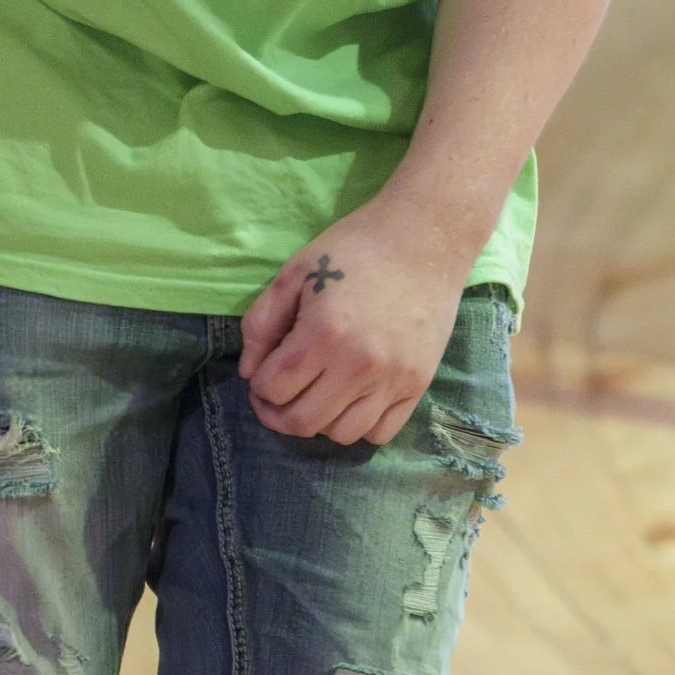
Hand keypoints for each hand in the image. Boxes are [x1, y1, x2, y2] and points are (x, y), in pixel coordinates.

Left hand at [238, 192, 472, 444]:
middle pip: (303, 422)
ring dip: (318, 423)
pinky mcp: (418, 384)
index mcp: (324, 333)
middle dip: (277, 414)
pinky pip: (381, 432)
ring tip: (314, 396)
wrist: (425, 239)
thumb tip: (249, 373)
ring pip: (341, 434)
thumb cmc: (354, 249)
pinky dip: (359, 426)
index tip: (262, 373)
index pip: (274, 388)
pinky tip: (349, 400)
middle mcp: (359, 364)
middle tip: (276, 396)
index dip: (258, 386)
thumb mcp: (294, 273)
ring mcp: (393, 379)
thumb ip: (262, 323)